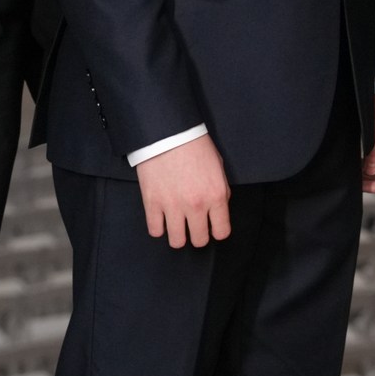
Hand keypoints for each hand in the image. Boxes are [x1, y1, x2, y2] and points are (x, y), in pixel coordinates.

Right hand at [137, 134, 231, 248]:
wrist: (169, 133)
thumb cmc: (195, 146)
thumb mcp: (218, 168)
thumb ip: (220, 191)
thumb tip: (217, 210)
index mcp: (216, 196)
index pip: (222, 231)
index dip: (218, 231)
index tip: (213, 227)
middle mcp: (196, 206)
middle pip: (199, 240)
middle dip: (198, 235)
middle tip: (194, 225)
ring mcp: (173, 207)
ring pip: (177, 241)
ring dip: (178, 235)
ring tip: (178, 224)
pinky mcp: (152, 204)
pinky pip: (155, 231)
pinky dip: (159, 227)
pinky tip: (162, 218)